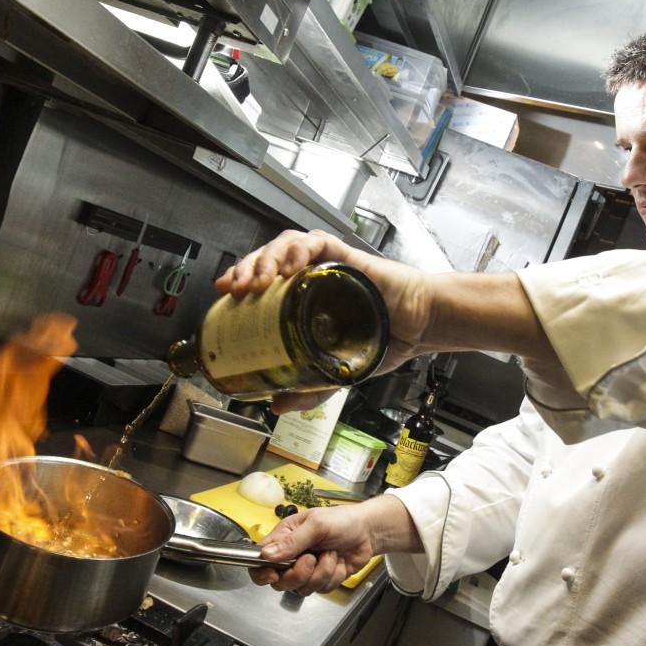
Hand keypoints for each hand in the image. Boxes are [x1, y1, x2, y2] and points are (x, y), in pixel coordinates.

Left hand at [215, 230, 432, 413]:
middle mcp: (313, 275)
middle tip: (234, 289)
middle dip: (245, 268)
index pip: (262, 279)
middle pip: (267, 259)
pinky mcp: (347, 256)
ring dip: (266, 258)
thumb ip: (309, 389)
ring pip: (286, 244)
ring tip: (258, 279)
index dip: (240, 281)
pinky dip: (299, 249)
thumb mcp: (336, 372)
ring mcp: (328, 264)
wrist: (420, 327)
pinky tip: (290, 265)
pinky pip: (317, 241)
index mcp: (304, 297)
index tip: (224, 295)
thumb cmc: (384, 338)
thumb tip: (276, 405)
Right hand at [249, 504, 377, 595]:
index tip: (273, 575)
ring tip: (332, 553)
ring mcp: (307, 570)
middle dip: (298, 574)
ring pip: (302, 588)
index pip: (260, 560)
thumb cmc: (342, 520)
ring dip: (321, 572)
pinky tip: (339, 561)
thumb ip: (292, 541)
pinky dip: (333, 576)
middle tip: (312, 558)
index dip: (262, 572)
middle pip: (280, 581)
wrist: (368, 531)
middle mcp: (292, 556)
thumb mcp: (317, 524)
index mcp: (285, 538)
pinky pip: (321, 589)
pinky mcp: (322, 579)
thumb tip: (266, 554)